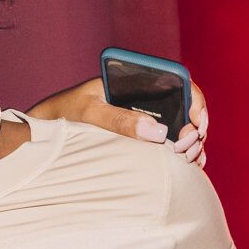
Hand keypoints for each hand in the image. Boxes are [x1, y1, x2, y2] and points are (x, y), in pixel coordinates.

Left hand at [26, 78, 208, 165]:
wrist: (51, 126)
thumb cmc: (68, 111)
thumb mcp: (90, 113)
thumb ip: (119, 120)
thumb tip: (157, 132)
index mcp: (139, 80)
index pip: (180, 82)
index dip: (195, 101)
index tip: (197, 122)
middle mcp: (150, 98)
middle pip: (188, 109)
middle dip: (195, 130)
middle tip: (185, 149)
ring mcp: (151, 118)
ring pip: (185, 130)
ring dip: (193, 146)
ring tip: (188, 160)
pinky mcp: (147, 138)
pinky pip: (174, 145)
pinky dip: (185, 156)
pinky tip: (189, 167)